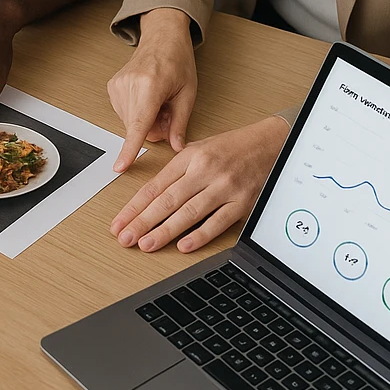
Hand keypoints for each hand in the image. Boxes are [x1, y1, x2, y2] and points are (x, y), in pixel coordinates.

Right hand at [108, 8, 196, 171]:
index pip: (139, 124)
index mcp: (150, 85)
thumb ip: (179, 123)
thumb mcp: (188, 93)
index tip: (120, 166)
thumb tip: (176, 148)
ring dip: (146, 119)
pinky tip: (147, 97)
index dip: (129, 148)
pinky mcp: (112, 87)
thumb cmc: (177, 61)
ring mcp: (117, 85)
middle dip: (154, 127)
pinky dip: (137, 111)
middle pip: (138, 127)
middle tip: (168, 110)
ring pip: (131, 122)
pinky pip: (124, 113)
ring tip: (158, 100)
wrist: (162, 38)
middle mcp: (129, 85)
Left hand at [109, 116, 289, 252]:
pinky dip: (200, 235)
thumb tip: (150, 194)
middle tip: (125, 237)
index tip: (119, 222)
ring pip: (188, 212)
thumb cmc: (232, 148)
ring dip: (164, 231)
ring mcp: (224, 187)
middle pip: (167, 200)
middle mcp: (204, 171)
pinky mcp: (242, 202)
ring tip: (145, 244)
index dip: (134, 206)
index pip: (155, 186)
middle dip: (142, 221)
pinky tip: (183, 245)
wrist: (270, 143)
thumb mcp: (199, 149)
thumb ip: (176, 170)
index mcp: (189, 158)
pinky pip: (218, 222)